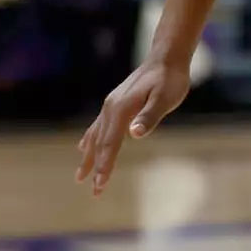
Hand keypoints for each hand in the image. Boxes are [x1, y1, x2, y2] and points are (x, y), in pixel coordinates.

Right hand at [75, 58, 190, 194]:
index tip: (100, 186)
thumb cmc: (170, 79)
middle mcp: (110, 108)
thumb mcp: (165, 98)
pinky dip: (90, 140)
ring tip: (80, 176)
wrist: (166, 58)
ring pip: (95, 136)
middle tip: (95, 192)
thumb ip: (150, 115)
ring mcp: (111, 105)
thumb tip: (135, 134)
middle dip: (96, 168)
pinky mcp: (115, 103)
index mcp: (121, 110)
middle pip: (100, 144)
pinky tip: (84, 147)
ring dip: (89, 157)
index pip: (110, 144)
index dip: (105, 166)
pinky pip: (97, 126)